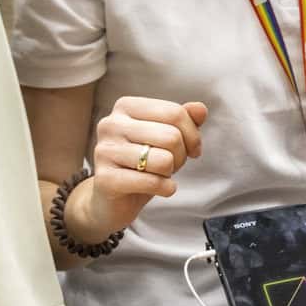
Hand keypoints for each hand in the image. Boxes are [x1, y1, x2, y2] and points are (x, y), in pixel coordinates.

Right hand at [77, 97, 208, 238]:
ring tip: (159, 174)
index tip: (192, 150)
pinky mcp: (105, 179)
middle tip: (172, 165)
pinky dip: (165, 188)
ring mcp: (104, 151)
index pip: (174, 112)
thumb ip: (183, 120)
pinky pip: (152, 182)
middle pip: (171, 136)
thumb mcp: (167, 138)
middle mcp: (111, 124)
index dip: (193, 135)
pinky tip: (161, 189)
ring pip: (164, 160)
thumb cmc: (144, 163)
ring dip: (170, 172)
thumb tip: (200, 109)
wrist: (113, 200)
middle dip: (181, 156)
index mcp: (125, 106)